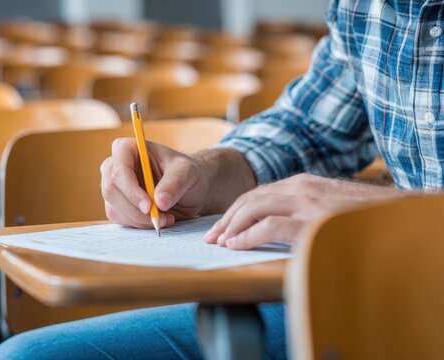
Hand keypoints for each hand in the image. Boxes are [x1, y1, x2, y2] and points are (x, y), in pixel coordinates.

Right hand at [100, 138, 209, 228]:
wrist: (187, 189)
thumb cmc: (185, 173)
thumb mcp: (187, 172)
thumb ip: (175, 183)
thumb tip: (160, 201)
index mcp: (128, 149)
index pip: (119, 169)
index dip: (131, 190)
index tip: (149, 206)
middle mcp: (115, 166)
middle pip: (111, 190)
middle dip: (134, 209)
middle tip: (158, 217)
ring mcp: (113, 186)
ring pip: (114, 208)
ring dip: (139, 219)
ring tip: (166, 217)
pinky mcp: (116, 204)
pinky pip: (119, 219)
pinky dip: (139, 224)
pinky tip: (157, 218)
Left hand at [204, 173, 405, 249]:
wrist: (396, 216)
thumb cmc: (360, 216)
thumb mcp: (326, 206)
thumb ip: (301, 211)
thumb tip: (274, 228)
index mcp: (301, 184)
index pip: (256, 194)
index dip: (234, 211)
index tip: (221, 228)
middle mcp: (300, 188)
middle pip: (249, 199)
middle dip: (226, 219)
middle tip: (211, 237)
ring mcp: (307, 202)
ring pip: (254, 208)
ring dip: (232, 226)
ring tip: (219, 242)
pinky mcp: (313, 221)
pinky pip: (271, 226)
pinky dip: (249, 235)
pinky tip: (236, 245)